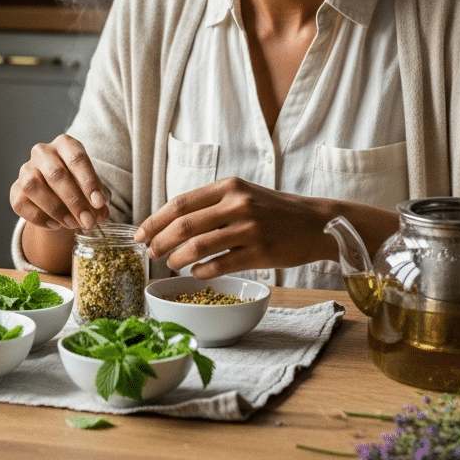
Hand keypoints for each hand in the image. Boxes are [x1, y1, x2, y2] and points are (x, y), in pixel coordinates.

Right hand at [10, 134, 109, 230]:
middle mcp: (42, 152)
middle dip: (74, 201)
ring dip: (55, 209)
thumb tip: (101, 214)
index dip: (89, 181)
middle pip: (56, 174)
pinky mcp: (15, 189)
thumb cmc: (79, 186)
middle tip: (88, 221)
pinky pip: (21, 203)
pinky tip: (56, 225)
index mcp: (65, 144)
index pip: (77, 158)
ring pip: (33, 186)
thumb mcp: (93, 188)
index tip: (100, 203)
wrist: (57, 195)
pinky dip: (39, 217)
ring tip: (72, 224)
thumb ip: (99, 199)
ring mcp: (26, 170)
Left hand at [133, 177, 335, 277]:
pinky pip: (222, 264)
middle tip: (150, 253)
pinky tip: (196, 272)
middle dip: (160, 240)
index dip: (156, 220)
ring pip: (199, 246)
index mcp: (229, 186)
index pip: (181, 203)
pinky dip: (203, 270)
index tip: (142, 234)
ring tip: (171, 264)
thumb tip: (172, 221)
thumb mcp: (243, 194)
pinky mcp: (261, 252)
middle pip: (185, 224)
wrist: (317, 222)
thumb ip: (212, 203)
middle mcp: (238, 203)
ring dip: (178, 258)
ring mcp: (250, 228)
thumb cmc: (274, 210)